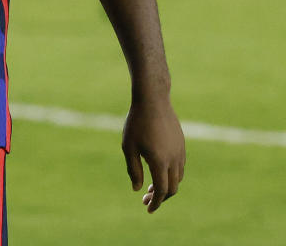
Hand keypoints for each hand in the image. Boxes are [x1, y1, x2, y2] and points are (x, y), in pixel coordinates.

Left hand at [122, 95, 185, 212]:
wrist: (153, 100)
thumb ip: (134, 169)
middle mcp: (174, 159)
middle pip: (172, 188)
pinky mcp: (182, 145)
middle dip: (161, 198)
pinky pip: (180, 167)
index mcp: (160, 161)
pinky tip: (159, 172)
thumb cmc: (136, 123)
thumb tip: (138, 189)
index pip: (162, 191)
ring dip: (167, 186)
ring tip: (151, 187)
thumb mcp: (129, 147)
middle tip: (147, 200)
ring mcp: (180, 152)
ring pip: (178, 178)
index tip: (148, 209)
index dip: (156, 203)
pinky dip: (172, 175)